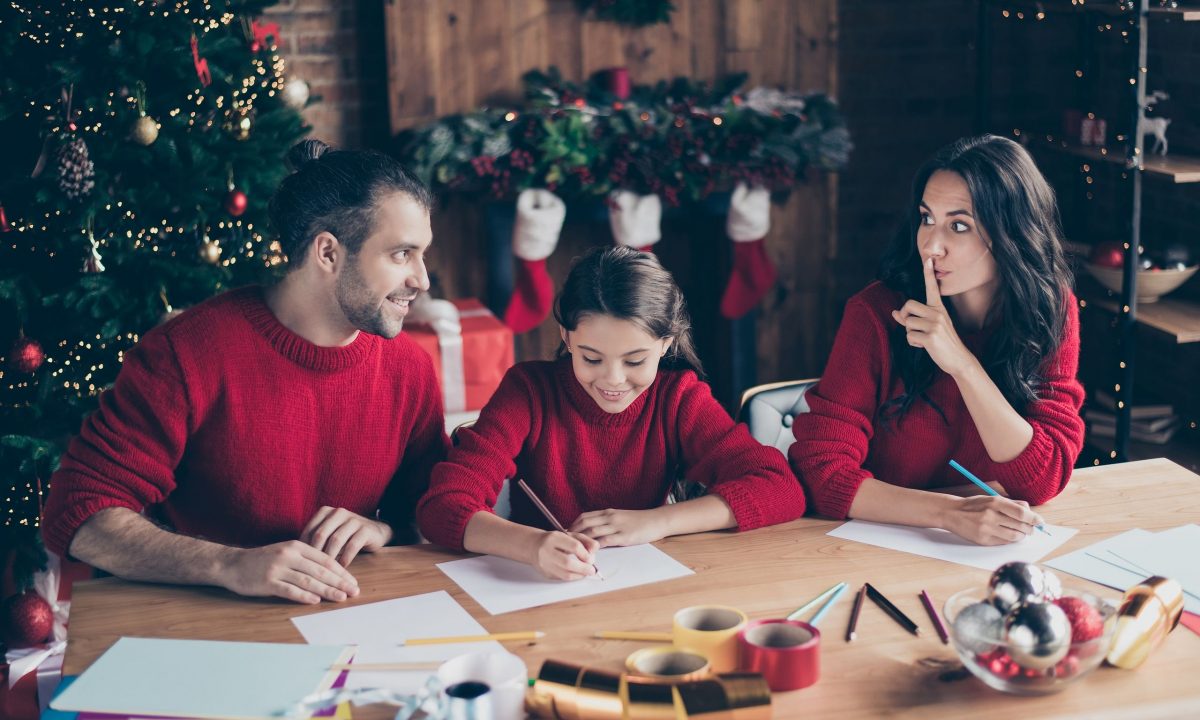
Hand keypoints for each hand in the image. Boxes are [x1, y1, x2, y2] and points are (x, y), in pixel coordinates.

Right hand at [220, 540, 359, 603]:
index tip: (353, 582)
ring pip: (308, 580)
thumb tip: (329, 574)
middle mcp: (289, 555)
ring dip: (327, 590)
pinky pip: (289, 590)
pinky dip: (304, 596)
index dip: (341, 571)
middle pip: (320, 570)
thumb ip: (305, 560)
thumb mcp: (285, 552)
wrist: (232, 564)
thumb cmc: (263, 560)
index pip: (325, 559)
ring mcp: (278, 568)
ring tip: (341, 597)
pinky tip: (316, 601)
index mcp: (296, 546)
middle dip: (339, 582)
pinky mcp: (267, 581)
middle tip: (354, 591)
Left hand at [300, 506, 392, 566]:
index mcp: (326, 512)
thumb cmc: (346, 536)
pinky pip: (352, 545)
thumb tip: (294, 557)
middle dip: (315, 554)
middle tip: (311, 570)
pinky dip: (345, 558)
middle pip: (321, 534)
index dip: (304, 548)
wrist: (375, 532)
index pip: (309, 530)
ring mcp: (353, 520)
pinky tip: (342, 568)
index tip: (301, 564)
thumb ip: (315, 539)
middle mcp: (338, 512)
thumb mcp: (329, 533)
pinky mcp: (365, 529)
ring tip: (326, 572)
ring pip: (336, 540)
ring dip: (330, 557)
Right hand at [532, 531, 598, 580]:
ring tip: (586, 572)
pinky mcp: (545, 573)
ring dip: (579, 575)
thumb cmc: (554, 540)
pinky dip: (572, 577)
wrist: (533, 546)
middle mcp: (546, 551)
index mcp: (554, 538)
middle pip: (568, 563)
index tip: (591, 558)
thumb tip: (595, 549)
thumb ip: (585, 540)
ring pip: (565, 574)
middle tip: (592, 569)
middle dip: (583, 568)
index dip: (585, 554)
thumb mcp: (570, 535)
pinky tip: (577, 573)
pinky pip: (562, 578)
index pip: (574, 546)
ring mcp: (544, 563)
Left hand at [569, 508, 667, 547]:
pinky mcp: (624, 537)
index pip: (585, 517)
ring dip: (581, 540)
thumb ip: (607, 522)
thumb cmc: (639, 521)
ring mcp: (617, 526)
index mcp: (608, 512)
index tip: (565, 534)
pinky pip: (606, 541)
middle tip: (564, 543)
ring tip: (573, 550)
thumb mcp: (620, 517)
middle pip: (585, 523)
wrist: (657, 520)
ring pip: (593, 532)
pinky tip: (590, 553)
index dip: (572, 525)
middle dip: (572, 533)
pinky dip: (596, 547)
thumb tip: (592, 530)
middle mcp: (610, 517)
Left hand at [891, 257, 976, 377]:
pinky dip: (913, 343)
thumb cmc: (942, 343)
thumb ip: (911, 319)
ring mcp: (935, 325)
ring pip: (908, 323)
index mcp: (939, 309)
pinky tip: (924, 346)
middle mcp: (938, 313)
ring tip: (923, 339)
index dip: (928, 274)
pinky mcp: (931, 337)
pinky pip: (909, 336)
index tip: (928, 259)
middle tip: (909, 324)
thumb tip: (893, 313)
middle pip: (908, 305)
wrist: (959, 359)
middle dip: (904, 316)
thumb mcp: (931, 327)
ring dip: (910, 333)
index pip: (932, 288)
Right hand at [940, 495, 1044, 545]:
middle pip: (1020, 526)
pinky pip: (1004, 542)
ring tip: (1020, 532)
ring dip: (1021, 535)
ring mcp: (986, 529)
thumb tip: (1030, 512)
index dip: (1034, 518)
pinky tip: (1008, 535)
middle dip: (1030, 528)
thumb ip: (1011, 504)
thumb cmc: (974, 505)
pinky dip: (1010, 540)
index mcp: (994, 502)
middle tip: (1031, 528)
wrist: (952, 513)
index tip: (1040, 521)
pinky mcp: (983, 540)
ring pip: (1015, 536)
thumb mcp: (991, 499)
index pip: (1021, 512)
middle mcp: (990, 516)